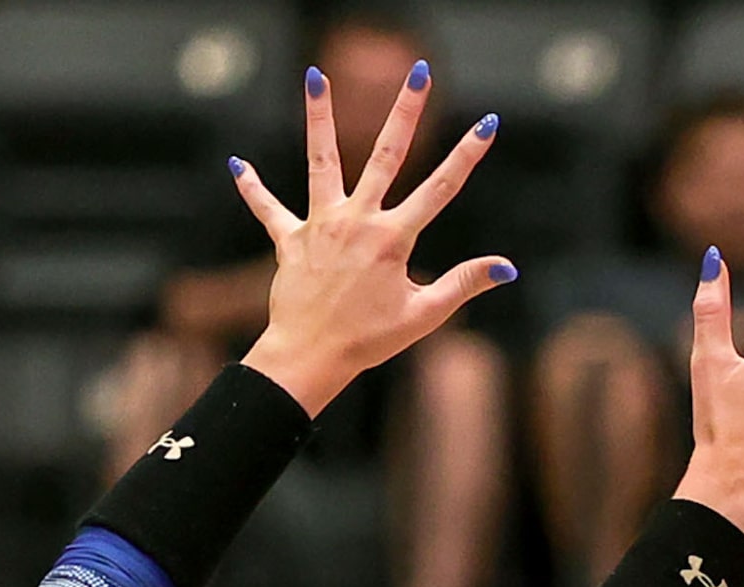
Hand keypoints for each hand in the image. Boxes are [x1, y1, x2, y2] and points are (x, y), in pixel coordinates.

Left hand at [232, 64, 512, 415]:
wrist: (310, 356)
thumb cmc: (370, 341)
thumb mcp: (425, 316)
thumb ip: (464, 284)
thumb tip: (507, 267)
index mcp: (393, 239)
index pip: (440, 188)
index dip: (467, 155)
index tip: (487, 124)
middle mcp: (358, 221)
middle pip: (387, 155)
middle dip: (406, 111)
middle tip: (419, 72)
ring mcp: (321, 225)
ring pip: (322, 160)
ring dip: (319, 116)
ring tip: (316, 76)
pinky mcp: (290, 239)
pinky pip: (268, 208)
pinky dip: (253, 188)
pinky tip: (237, 165)